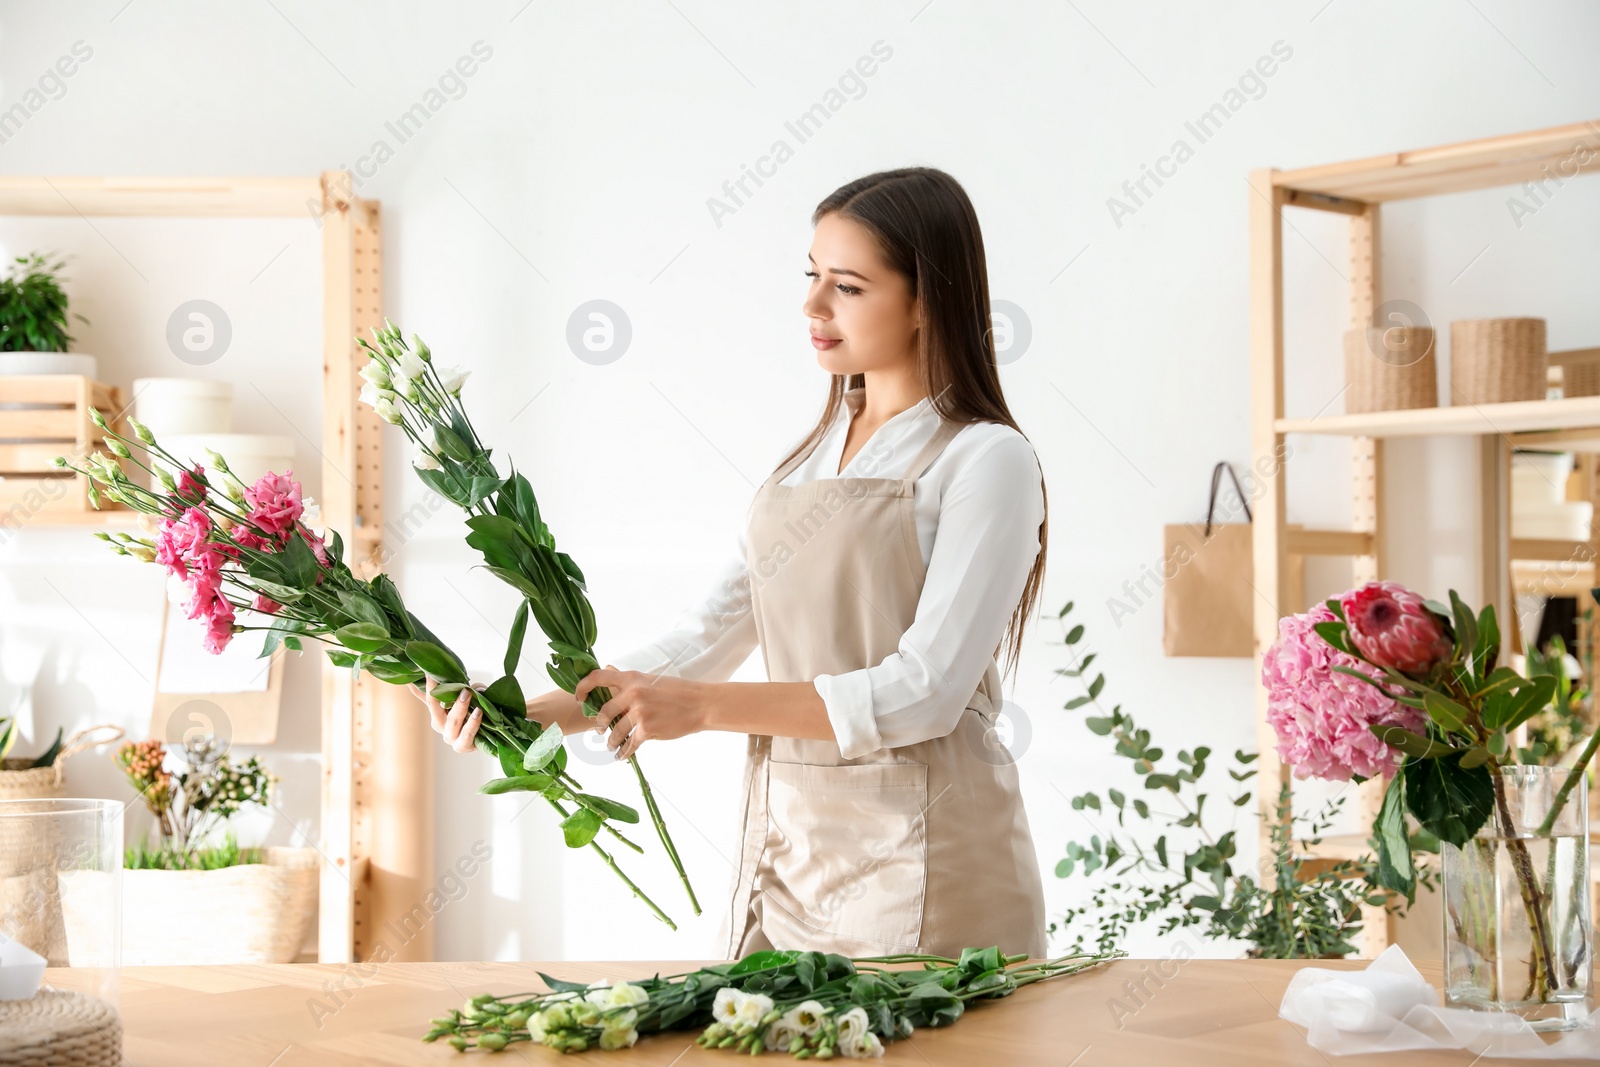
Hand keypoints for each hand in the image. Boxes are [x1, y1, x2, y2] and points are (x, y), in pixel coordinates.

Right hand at [415, 678, 486, 753]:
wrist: (486, 740)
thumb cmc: (471, 717)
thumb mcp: (462, 700)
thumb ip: (453, 688)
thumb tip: (442, 672)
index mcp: (436, 714)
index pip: (428, 697)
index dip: (428, 685)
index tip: (428, 672)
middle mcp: (440, 725)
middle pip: (434, 708)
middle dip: (438, 692)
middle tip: (443, 679)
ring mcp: (450, 737)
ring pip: (452, 721)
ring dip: (460, 706)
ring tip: (467, 694)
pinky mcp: (463, 746)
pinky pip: (467, 734)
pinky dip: (473, 722)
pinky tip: (479, 712)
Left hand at [574, 665, 706, 760]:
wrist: (701, 704)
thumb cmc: (678, 692)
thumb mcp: (651, 679)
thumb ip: (629, 679)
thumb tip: (608, 670)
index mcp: (632, 678)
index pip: (598, 678)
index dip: (582, 687)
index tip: (579, 698)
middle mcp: (633, 694)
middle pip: (603, 712)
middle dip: (599, 725)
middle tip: (599, 730)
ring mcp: (640, 712)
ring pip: (614, 732)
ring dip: (611, 742)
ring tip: (612, 746)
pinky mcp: (647, 729)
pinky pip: (629, 744)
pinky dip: (623, 753)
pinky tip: (622, 756)